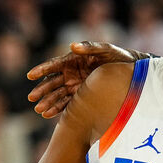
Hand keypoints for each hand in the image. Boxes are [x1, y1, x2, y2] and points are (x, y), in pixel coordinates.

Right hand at [26, 41, 143, 117]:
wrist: (131, 71)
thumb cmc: (117, 57)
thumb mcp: (106, 49)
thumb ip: (90, 47)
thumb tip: (72, 46)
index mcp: (73, 60)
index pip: (53, 65)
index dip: (42, 70)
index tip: (30, 75)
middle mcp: (71, 73)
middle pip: (52, 82)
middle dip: (42, 90)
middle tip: (31, 98)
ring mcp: (76, 86)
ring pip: (58, 95)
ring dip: (48, 102)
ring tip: (38, 110)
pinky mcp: (83, 97)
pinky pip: (68, 104)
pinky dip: (58, 109)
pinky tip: (48, 115)